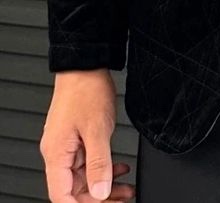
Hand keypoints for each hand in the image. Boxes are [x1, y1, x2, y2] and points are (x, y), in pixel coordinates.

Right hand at [40, 69, 134, 202]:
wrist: (86, 65)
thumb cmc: (86, 90)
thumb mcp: (97, 129)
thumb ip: (99, 162)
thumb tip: (100, 192)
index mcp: (57, 154)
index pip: (62, 196)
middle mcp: (59, 153)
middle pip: (75, 190)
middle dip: (99, 199)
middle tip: (122, 200)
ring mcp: (68, 146)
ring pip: (85, 178)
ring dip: (105, 185)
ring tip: (126, 189)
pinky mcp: (78, 139)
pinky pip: (89, 163)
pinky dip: (105, 168)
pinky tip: (120, 169)